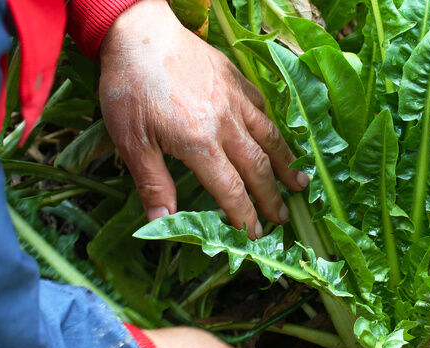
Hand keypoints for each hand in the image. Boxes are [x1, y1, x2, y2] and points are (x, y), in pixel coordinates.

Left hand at [98, 0, 308, 237]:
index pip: (231, 189)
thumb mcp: (130, 141)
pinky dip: (271, 127)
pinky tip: (276, 138)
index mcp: (199, 143)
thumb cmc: (129, 87)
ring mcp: (234, 100)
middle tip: (283, 217)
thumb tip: (163, 224)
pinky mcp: (235, 80)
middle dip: (272, 197)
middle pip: (257, 168)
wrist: (137, 32)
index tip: (255, 235)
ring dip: (286, 164)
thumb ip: (152, 183)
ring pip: (269, 138)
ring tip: (300, 183)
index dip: (244, 216)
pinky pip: (261, 107)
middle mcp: (225, 124)